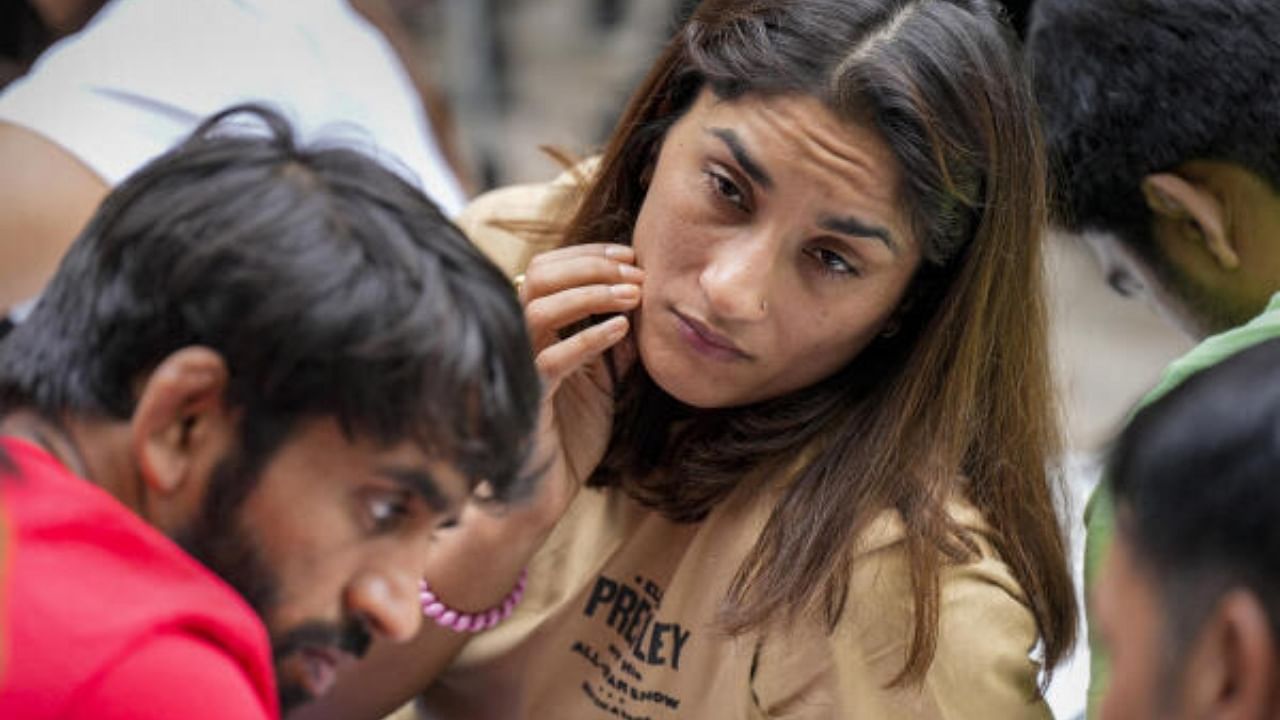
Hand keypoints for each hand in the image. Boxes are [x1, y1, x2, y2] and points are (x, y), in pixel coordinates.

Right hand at [521, 242, 642, 516]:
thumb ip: (615, 342)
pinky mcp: (528, 396)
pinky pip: (554, 359)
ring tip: (633, 295)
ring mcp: (518, 366)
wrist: (548, 488)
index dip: (589, 255)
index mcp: (533, 329)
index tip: (631, 255)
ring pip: (540, 308)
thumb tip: (642, 305)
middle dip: (592, 265)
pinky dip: (590, 337)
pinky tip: (622, 330)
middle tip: (635, 272)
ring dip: (591, 293)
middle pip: (540, 275)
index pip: (548, 268)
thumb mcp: (603, 378)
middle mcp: (517, 339)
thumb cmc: (571, 433)